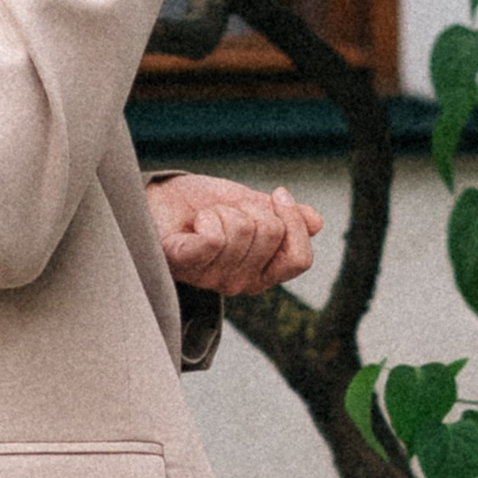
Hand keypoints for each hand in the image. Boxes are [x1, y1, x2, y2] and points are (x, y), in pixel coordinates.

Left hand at [149, 173, 322, 297]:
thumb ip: (283, 219)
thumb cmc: (202, 206)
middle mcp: (239, 284)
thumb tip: (317, 222)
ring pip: (243, 230)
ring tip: (205, 216)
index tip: (279, 193)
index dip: (294, 222)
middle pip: (271, 234)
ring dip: (225, 209)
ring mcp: (210, 278)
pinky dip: (208, 218)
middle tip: (226, 210)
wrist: (160, 197)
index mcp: (261, 275)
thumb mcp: (251, 207)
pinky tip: (194, 223)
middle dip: (252, 207)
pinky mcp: (182, 264)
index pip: (299, 260)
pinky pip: (214, 239)